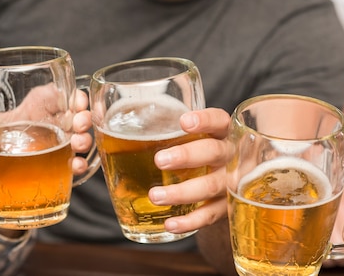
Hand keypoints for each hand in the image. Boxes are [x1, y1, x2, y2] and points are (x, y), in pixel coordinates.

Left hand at [0, 89, 93, 175]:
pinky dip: (79, 166)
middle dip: (84, 118)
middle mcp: (54, 123)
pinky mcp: (62, 166)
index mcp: (40, 106)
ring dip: (85, 140)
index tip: (78, 101)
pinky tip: (75, 167)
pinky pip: (76, 164)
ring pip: (81, 138)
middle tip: (79, 124)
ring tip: (78, 145)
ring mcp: (60, 145)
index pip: (64, 94)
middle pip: (77, 115)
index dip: (76, 96)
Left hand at [147, 108, 231, 233]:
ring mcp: (231, 182)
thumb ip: (166, 128)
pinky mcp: (227, 206)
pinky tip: (170, 223)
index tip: (184, 122)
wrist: (233, 180)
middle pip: (214, 152)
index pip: (219, 120)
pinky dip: (190, 221)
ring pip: (210, 186)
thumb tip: (111, 124)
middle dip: (187, 156)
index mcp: (223, 131)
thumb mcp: (193, 135)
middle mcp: (232, 155)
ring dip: (182, 192)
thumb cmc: (201, 149)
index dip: (205, 120)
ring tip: (155, 196)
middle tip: (159, 160)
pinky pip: (210, 215)